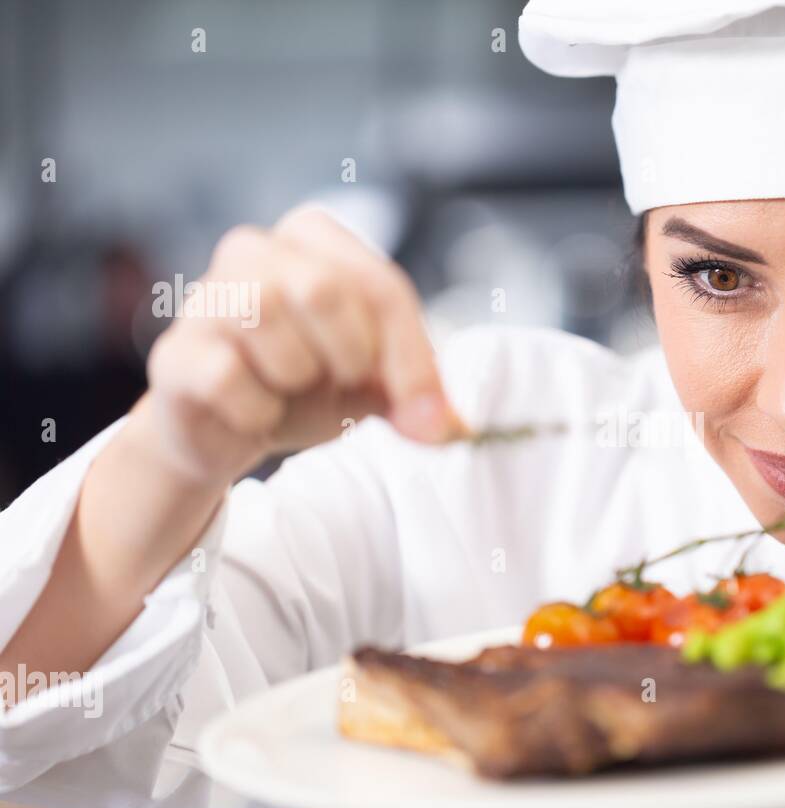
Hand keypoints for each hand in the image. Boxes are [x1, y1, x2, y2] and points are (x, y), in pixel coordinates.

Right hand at [137, 204, 464, 487]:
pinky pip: (229, 378)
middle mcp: (254, 250)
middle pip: (324, 289)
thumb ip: (414, 394)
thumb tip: (448, 427)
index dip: (412, 356)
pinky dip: (258, 411)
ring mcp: (206, 297)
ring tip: (290, 388)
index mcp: (313, 239)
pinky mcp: (175, 353)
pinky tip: (254, 411)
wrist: (229, 431)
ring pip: (270, 324)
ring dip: (300, 378)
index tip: (429, 413)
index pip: (381, 285)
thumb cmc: (305, 386)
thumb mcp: (372, 383)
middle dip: (351, 355)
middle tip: (346, 382)